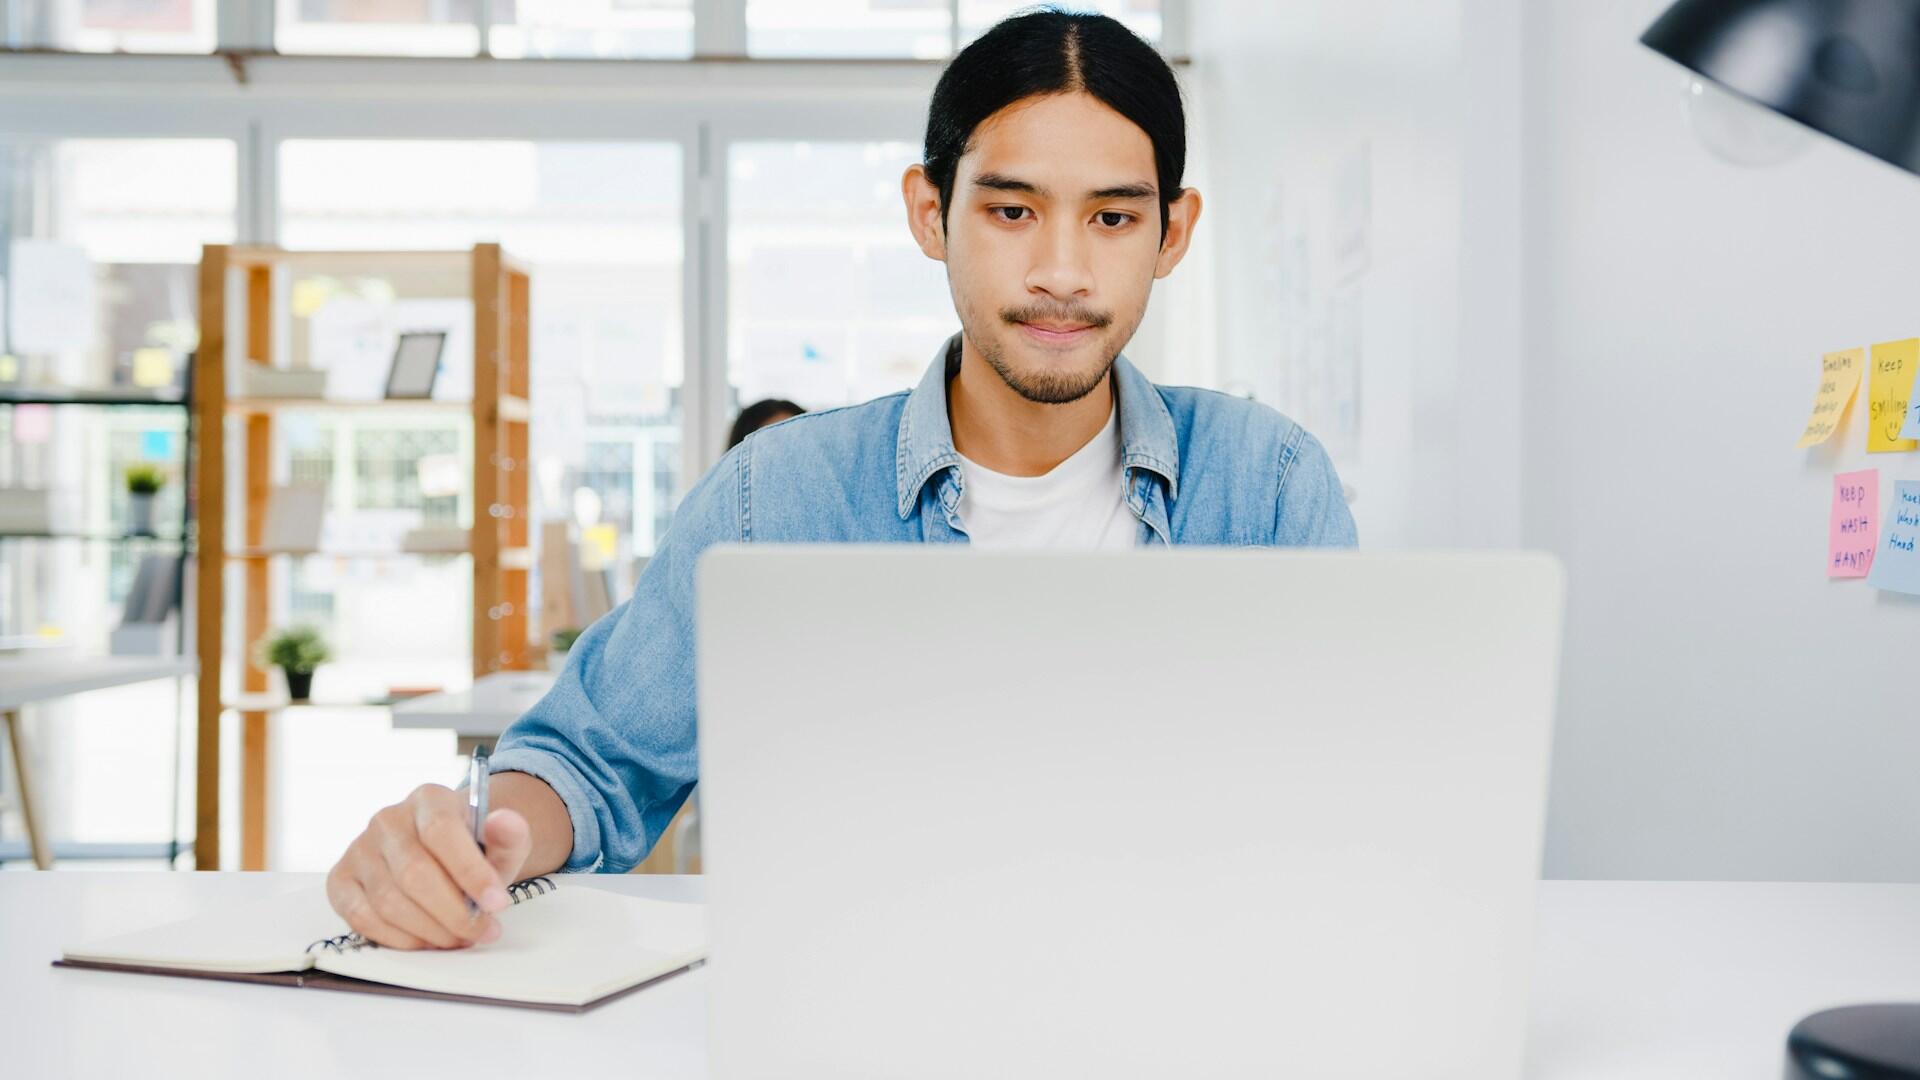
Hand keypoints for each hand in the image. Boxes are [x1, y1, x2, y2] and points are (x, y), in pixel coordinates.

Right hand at [325, 783, 531, 949]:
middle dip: (453, 913)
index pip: (442, 831)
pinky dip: (399, 938)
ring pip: (389, 902)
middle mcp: (387, 819)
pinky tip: (427, 940)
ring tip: (460, 938)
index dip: (470, 871)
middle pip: (414, 873)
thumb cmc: (472, 850)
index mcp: (428, 798)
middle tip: (482, 931)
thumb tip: (505, 822)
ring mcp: (359, 849)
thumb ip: (510, 834)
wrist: (441, 855)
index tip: (497, 903)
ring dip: (430, 931)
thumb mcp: (501, 842)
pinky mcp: (341, 880)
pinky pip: (362, 917)